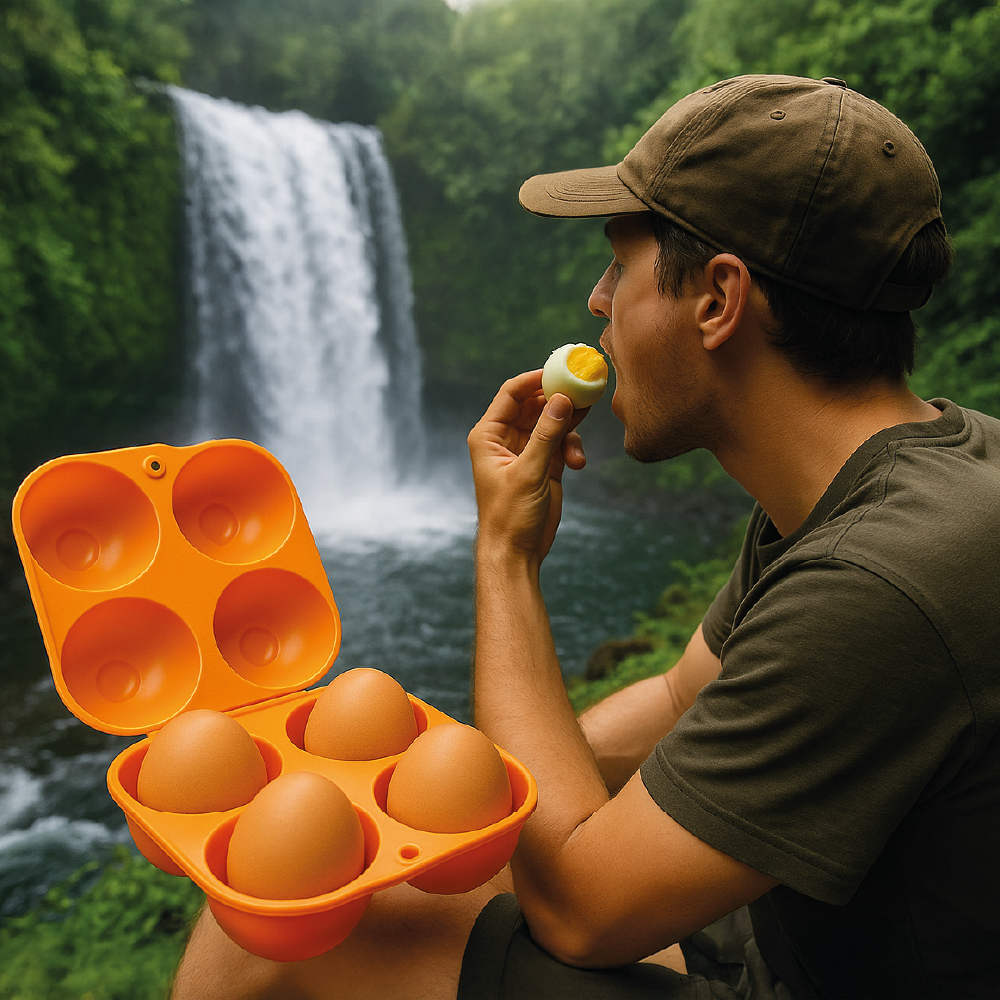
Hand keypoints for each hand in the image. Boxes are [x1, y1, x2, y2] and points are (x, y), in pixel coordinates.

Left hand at [467, 370, 587, 562]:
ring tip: (577, 446)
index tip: (562, 372)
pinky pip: (562, 441)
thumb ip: (547, 435)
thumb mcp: (529, 472)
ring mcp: (527, 450)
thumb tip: (562, 399)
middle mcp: (506, 438)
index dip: (536, 379)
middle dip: (559, 400)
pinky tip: (577, 464)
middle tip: (585, 392)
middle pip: (536, 404)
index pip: (512, 393)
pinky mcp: (545, 464)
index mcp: (489, 435)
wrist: (516, 552)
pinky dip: (572, 447)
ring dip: (569, 429)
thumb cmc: (510, 515)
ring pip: (553, 422)